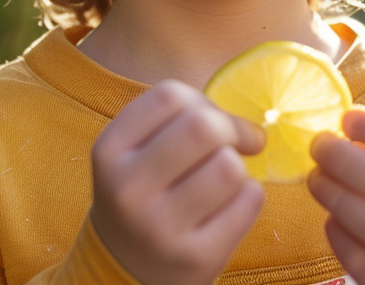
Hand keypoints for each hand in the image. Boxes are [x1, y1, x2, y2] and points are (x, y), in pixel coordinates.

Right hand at [90, 79, 266, 284]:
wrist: (124, 269)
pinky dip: (249, 197)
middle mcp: (128, 189)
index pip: (170, 96)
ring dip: (236, 168)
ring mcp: (160, 228)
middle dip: (230, 129)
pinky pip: (250, 201)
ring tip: (220, 183)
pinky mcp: (195, 258)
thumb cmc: (144, 193)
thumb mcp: (135, 151)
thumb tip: (255, 131)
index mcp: (109, 150)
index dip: (203, 101)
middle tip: (233, 145)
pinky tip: (228, 208)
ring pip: (230, 166)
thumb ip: (181, 121)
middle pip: (203, 126)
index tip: (212, 120)